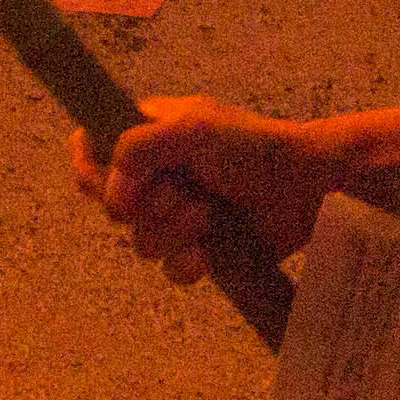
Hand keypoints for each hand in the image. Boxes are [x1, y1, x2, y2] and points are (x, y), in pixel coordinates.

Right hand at [73, 97, 333, 285]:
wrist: (308, 186)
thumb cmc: (253, 146)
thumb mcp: (192, 128)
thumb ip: (139, 148)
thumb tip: (110, 192)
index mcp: (149, 134)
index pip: (92, 150)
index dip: (92, 171)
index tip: (113, 182)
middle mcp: (157, 175)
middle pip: (112, 206)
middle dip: (145, 206)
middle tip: (180, 192)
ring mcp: (177, 215)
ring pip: (140, 242)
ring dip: (170, 232)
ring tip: (206, 216)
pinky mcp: (199, 249)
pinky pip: (170, 270)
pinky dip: (185, 263)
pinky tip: (206, 255)